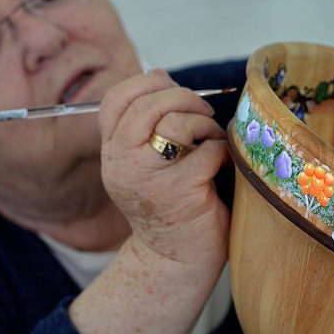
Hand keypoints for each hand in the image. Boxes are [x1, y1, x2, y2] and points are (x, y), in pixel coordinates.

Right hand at [68, 69, 230, 333]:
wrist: (174, 259)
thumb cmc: (168, 204)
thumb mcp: (143, 163)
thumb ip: (146, 125)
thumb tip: (162, 74)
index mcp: (112, 153)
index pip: (114, 100)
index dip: (147, 83)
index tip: (171, 89)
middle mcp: (122, 164)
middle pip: (146, 104)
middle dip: (183, 97)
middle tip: (202, 112)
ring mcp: (149, 178)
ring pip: (176, 123)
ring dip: (204, 125)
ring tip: (210, 140)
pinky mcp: (180, 192)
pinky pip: (208, 151)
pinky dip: (221, 152)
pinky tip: (221, 165)